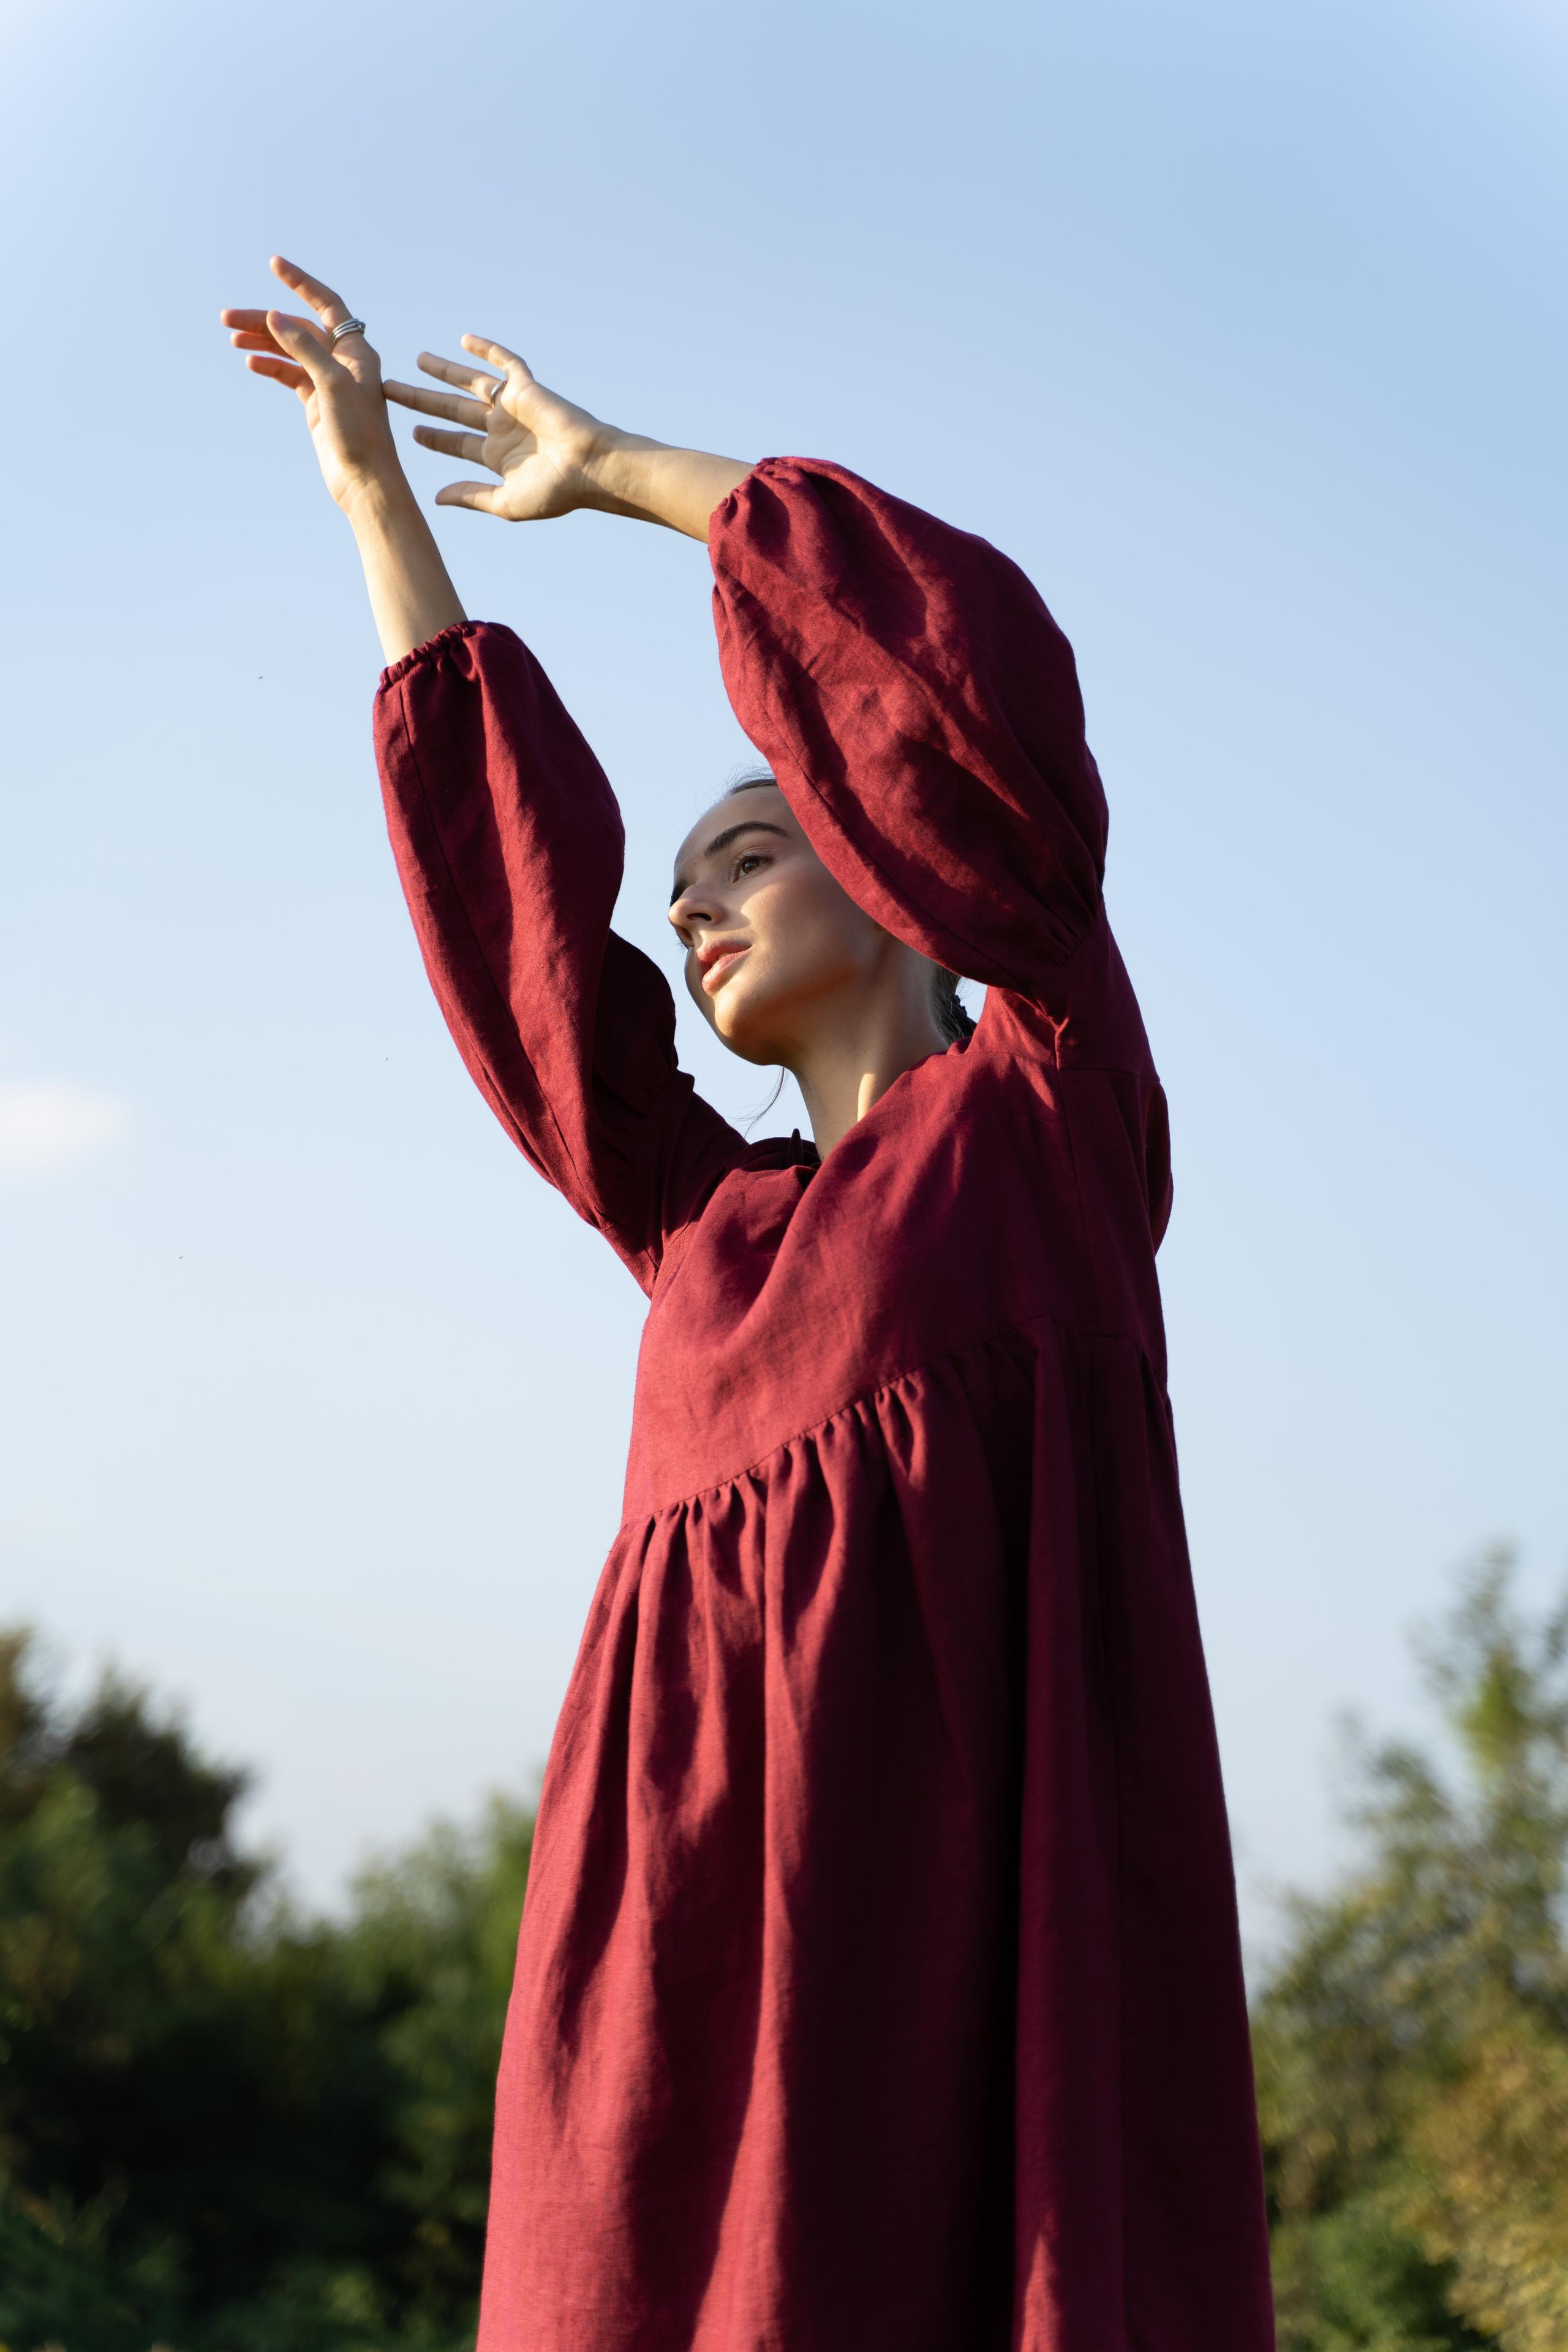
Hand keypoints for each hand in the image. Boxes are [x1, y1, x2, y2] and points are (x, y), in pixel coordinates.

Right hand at [221, 257, 402, 515]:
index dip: (301, 282)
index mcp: (356, 351)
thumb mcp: (331, 383)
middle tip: (228, 317)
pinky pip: (289, 376)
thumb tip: (275, 315)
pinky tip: (251, 362)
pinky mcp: (317, 405)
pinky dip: (271, 367)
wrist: (365, 482)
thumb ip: (303, 347)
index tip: (274, 264)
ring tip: (232, 337)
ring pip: (290, 352)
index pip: (327, 304)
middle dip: (266, 320)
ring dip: (263, 342)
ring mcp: (329, 384)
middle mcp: (344, 362)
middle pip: (299, 328)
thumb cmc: (359, 434)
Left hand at [384, 341, 616, 520]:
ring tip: (418, 359)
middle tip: (390, 389)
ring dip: (445, 371)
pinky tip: (465, 339)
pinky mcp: (527, 388)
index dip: (433, 437)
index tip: (410, 431)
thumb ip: (470, 497)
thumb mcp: (505, 502)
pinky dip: (488, 349)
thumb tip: (435, 498)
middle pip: (452, 410)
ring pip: (470, 383)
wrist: (590, 468)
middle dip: (421, 400)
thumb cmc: (554, 492)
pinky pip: (506, 362)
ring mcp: (513, 406)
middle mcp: (501, 428)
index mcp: (497, 457)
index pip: (456, 443)